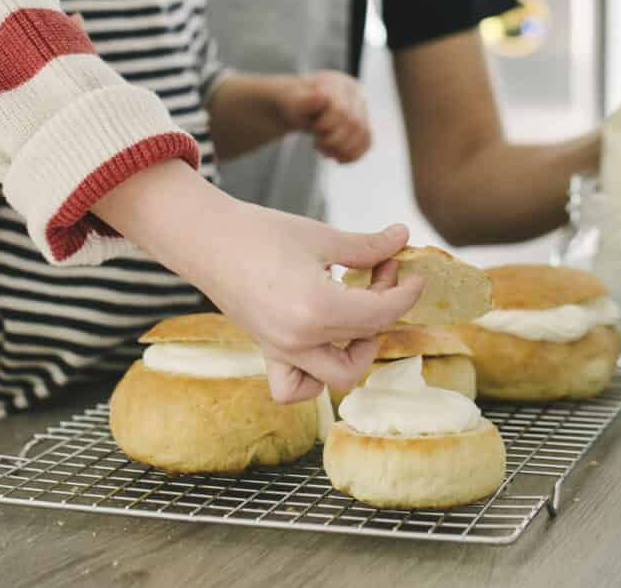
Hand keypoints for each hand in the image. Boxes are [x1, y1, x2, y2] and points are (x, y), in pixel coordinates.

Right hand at [190, 202, 422, 402]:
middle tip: (381, 272)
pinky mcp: (268, 352)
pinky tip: (323, 345)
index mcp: (317, 308)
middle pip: (367, 337)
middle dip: (386, 305)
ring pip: (338, 376)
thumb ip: (366, 245)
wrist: (208, 240)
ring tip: (358, 315)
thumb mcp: (321, 237)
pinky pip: (294, 388)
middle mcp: (300, 340)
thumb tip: (402, 237)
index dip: (405, 292)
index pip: (381, 312)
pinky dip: (313, 379)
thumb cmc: (260, 233)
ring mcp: (282, 351)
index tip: (412, 273)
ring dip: (359, 351)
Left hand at [282, 71, 371, 164]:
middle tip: (317, 143)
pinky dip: (352, 154)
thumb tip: (321, 97)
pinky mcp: (364, 123)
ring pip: (364, 135)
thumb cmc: (292, 103)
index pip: (341, 110)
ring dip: (343, 150)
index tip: (313, 129)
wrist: (297, 107)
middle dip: (334, 141)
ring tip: (325, 150)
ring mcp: (361, 108)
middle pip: (355, 124)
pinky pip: (367, 142)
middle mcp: (353, 93)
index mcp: (336, 83)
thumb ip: (304, 101)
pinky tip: (337, 156)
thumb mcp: (290, 102)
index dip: (326, 126)